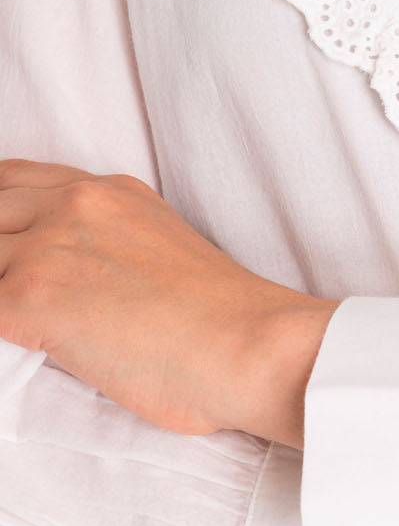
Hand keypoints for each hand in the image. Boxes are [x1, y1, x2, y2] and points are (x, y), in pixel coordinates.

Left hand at [0, 159, 338, 447]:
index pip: (14, 180)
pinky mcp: (30, 296)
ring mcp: (50, 245)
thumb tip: (71, 282)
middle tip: (19, 291)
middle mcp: (77, 203)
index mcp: (111, 192)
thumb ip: (107, 243)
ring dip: (0, 291)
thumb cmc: (220, 321)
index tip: (8, 245)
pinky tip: (27, 345)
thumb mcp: (163, 248)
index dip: (0, 214)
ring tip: (26, 322)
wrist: (246, 344)